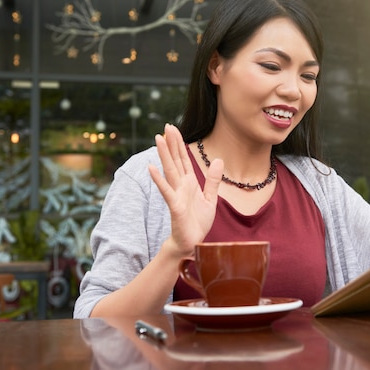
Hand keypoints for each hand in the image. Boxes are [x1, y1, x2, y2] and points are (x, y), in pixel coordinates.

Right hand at [148, 124, 222, 256]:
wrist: (193, 242)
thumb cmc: (198, 222)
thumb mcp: (211, 198)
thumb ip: (213, 180)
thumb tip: (218, 160)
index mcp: (189, 183)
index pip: (183, 159)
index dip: (179, 144)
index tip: (173, 128)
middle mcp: (181, 186)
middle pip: (175, 160)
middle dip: (171, 143)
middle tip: (166, 126)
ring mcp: (176, 194)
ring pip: (170, 171)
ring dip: (163, 155)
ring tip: (157, 139)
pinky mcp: (174, 206)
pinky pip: (166, 191)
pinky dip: (159, 179)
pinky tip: (152, 168)